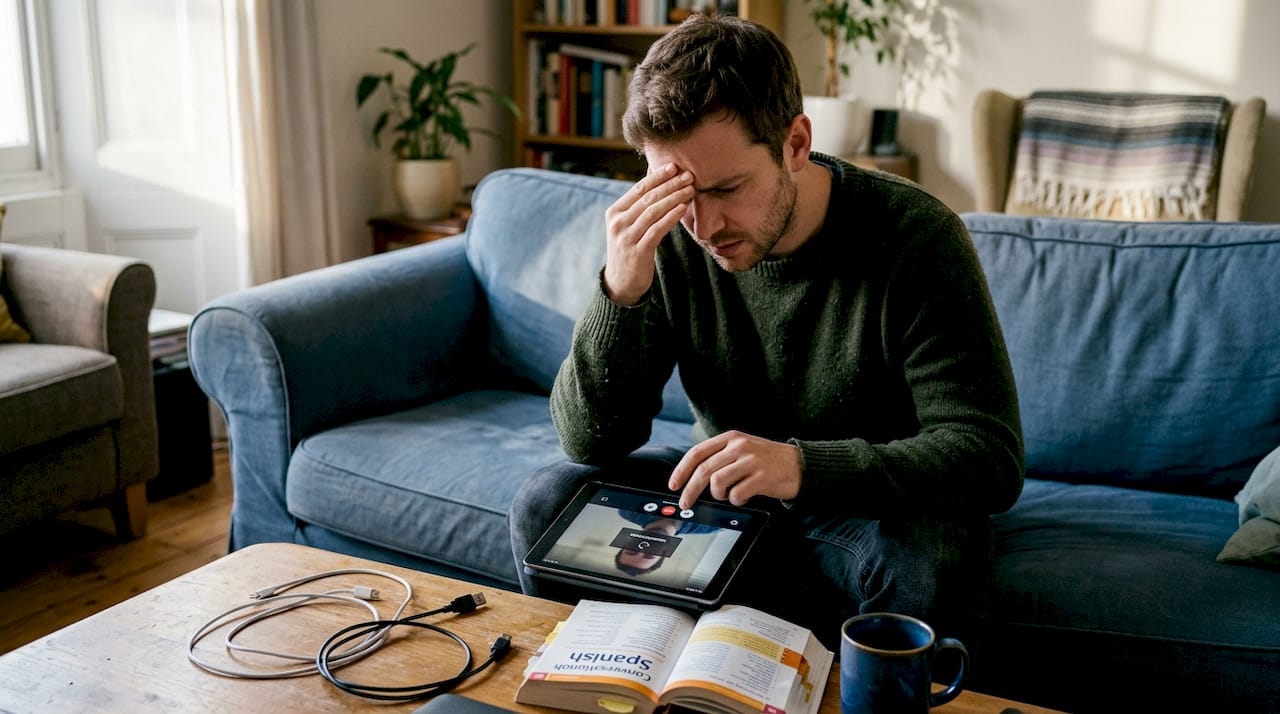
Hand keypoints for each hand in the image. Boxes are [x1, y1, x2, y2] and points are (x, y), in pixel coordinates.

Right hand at [602, 163, 694, 305]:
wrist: (621, 283)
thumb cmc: (630, 250)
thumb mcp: (629, 226)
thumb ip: (639, 207)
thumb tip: (657, 182)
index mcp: (614, 212)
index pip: (638, 189)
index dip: (657, 176)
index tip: (674, 165)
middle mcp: (617, 223)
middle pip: (648, 198)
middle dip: (670, 184)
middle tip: (688, 175)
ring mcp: (626, 237)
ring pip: (653, 212)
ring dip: (674, 198)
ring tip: (690, 189)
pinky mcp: (637, 252)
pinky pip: (656, 230)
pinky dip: (670, 217)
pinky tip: (683, 209)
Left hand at [668, 431, 802, 508]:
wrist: (801, 464)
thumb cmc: (768, 460)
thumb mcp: (743, 449)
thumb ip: (721, 457)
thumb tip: (692, 478)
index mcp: (731, 438)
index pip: (697, 453)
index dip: (681, 470)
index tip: (673, 485)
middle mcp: (739, 446)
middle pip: (704, 470)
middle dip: (690, 490)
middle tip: (686, 503)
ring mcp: (751, 461)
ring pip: (717, 482)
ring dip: (719, 495)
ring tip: (730, 494)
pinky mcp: (762, 477)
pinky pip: (737, 494)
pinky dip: (737, 500)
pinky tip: (744, 496)